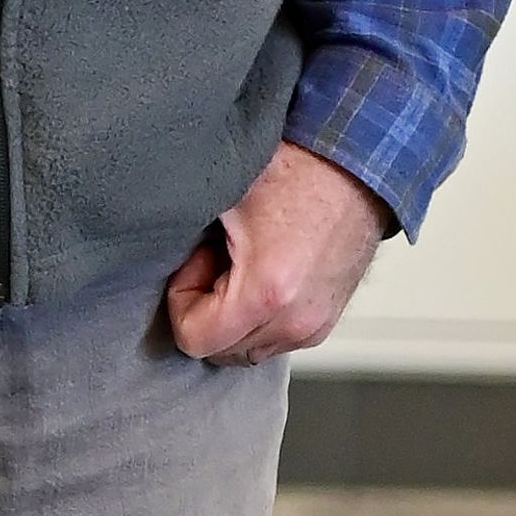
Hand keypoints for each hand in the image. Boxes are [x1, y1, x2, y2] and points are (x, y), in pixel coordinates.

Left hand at [164, 137, 389, 363]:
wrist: (360, 164)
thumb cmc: (298, 171)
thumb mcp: (224, 196)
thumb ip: (183, 238)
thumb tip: (154, 256)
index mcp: (266, 294)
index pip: (193, 340)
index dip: (182, 300)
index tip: (197, 262)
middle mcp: (295, 321)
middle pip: (219, 351)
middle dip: (207, 309)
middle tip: (218, 260)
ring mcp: (315, 325)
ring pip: (246, 349)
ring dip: (232, 315)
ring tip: (243, 264)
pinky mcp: (326, 320)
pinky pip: (274, 337)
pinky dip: (259, 315)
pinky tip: (265, 271)